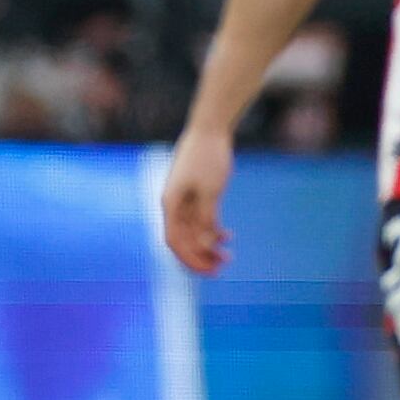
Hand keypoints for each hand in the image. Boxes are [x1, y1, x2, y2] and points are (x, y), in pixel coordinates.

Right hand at [157, 125, 232, 273]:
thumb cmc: (207, 157)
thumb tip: (205, 242)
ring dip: (209, 245)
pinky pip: (201, 219)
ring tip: (229, 254)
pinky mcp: (196, 193)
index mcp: (170, 204)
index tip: (210, 270)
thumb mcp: (210, 191)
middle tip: (223, 266)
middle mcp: (173, 205)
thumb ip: (206, 218)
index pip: (175, 242)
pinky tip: (228, 235)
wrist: (210, 128)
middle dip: (201, 256)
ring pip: (193, 231)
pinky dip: (213, 229)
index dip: (191, 259)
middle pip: (183, 240)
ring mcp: (184, 199)